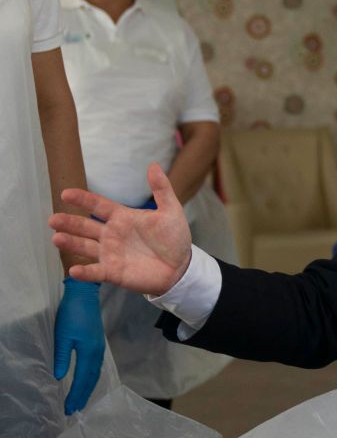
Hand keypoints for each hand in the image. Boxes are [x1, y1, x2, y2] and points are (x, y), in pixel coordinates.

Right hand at [50, 163, 192, 296]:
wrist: (182, 266)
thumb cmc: (174, 237)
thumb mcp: (171, 211)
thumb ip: (161, 189)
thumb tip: (154, 165)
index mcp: (122, 217)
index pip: (98, 205)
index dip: (83, 200)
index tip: (66, 193)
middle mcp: (111, 234)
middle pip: (85, 226)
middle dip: (69, 222)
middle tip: (53, 219)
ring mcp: (110, 253)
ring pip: (85, 247)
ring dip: (71, 243)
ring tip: (57, 238)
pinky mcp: (113, 272)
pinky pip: (96, 272)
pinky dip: (85, 272)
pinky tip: (74, 270)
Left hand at [54, 277, 104, 413]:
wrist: (85, 295)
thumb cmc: (71, 315)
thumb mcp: (62, 336)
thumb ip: (62, 357)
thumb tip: (60, 377)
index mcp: (89, 352)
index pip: (82, 379)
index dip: (76, 394)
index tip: (69, 409)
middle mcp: (97, 352)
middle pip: (91, 379)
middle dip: (83, 395)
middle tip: (74, 410)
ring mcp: (99, 347)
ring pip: (95, 373)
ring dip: (88, 388)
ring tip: (81, 400)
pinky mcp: (97, 343)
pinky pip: (96, 366)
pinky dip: (91, 378)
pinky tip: (87, 380)